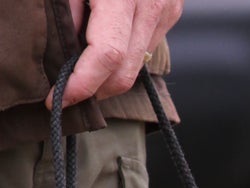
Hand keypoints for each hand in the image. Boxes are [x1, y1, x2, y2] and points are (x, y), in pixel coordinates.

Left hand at [48, 0, 181, 108]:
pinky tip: (104, 42)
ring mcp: (166, 10)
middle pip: (124, 71)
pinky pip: (146, 46)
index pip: (106, 55)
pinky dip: (124, 53)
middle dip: (94, 89)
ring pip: (136, 64)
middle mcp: (152, 4)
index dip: (81, 83)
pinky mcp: (172, 10)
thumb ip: (68, 6)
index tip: (59, 97)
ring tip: (83, 66)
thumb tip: (67, 45)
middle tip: (67, 92)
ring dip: (108, 72)